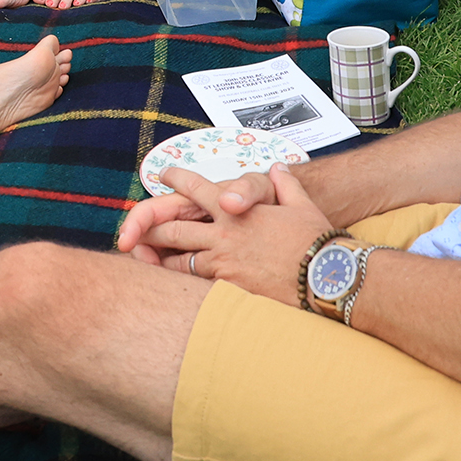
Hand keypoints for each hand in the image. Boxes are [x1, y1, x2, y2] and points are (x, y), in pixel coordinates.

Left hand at [123, 165, 335, 302]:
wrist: (327, 275)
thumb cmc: (316, 239)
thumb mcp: (300, 204)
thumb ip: (285, 184)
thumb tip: (279, 170)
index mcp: (236, 210)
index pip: (196, 189)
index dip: (176, 179)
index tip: (162, 175)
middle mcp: (224, 235)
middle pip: (173, 230)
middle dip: (148, 228)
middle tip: (133, 230)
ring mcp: (224, 264)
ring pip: (178, 262)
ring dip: (160, 261)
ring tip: (145, 260)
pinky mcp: (229, 291)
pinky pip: (196, 288)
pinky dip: (181, 285)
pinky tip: (170, 290)